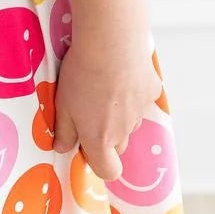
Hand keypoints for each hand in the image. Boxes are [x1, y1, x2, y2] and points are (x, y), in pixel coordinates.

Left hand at [47, 26, 162, 181]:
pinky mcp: (152, 91)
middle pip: (118, 145)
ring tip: (104, 86)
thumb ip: (64, 131)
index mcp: (100, 139)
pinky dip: (133, 92)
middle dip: (106, 135)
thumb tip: (62, 147)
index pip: (108, 171)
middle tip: (90, 108)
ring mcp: (141, 112)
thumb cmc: (83, 74)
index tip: (86, 146)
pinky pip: (142, 100)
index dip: (99, 163)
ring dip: (120, 113)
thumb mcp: (63, 104)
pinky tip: (121, 73)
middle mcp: (124, 132)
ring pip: (130, 122)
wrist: (111, 42)